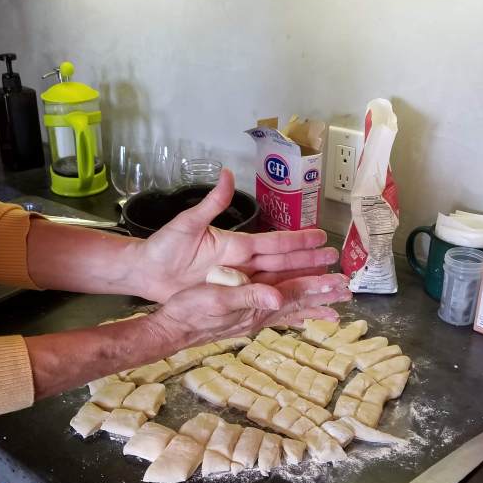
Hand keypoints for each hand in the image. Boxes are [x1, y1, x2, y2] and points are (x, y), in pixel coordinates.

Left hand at [136, 169, 337, 301]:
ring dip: (300, 284)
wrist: (146, 271)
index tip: (321, 236)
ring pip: (277, 283)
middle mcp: (242, 263)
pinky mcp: (229, 297)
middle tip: (336, 262)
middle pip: (283, 263)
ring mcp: (237, 281)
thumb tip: (227, 175)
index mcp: (236, 244)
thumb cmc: (164, 245)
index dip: (298, 240)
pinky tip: (294, 307)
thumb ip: (211, 204)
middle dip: (310, 263)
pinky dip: (278, 304)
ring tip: (325, 286)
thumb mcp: (188, 223)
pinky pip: (259, 301)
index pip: (274, 242)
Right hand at [151, 273, 350, 349]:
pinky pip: (277, 315)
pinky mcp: (245, 318)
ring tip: (335, 307)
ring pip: (290, 309)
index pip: (292, 293)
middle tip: (348, 292)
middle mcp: (259, 314)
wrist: (172, 329)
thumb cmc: (189, 310)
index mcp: (255, 306)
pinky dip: (292, 314)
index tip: (338, 281)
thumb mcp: (216, 298)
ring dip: (313, 306)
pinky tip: (299, 316)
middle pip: (297, 302)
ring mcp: (253, 317)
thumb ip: (247, 297)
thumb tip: (275, 297)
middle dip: (323, 296)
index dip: (316, 286)